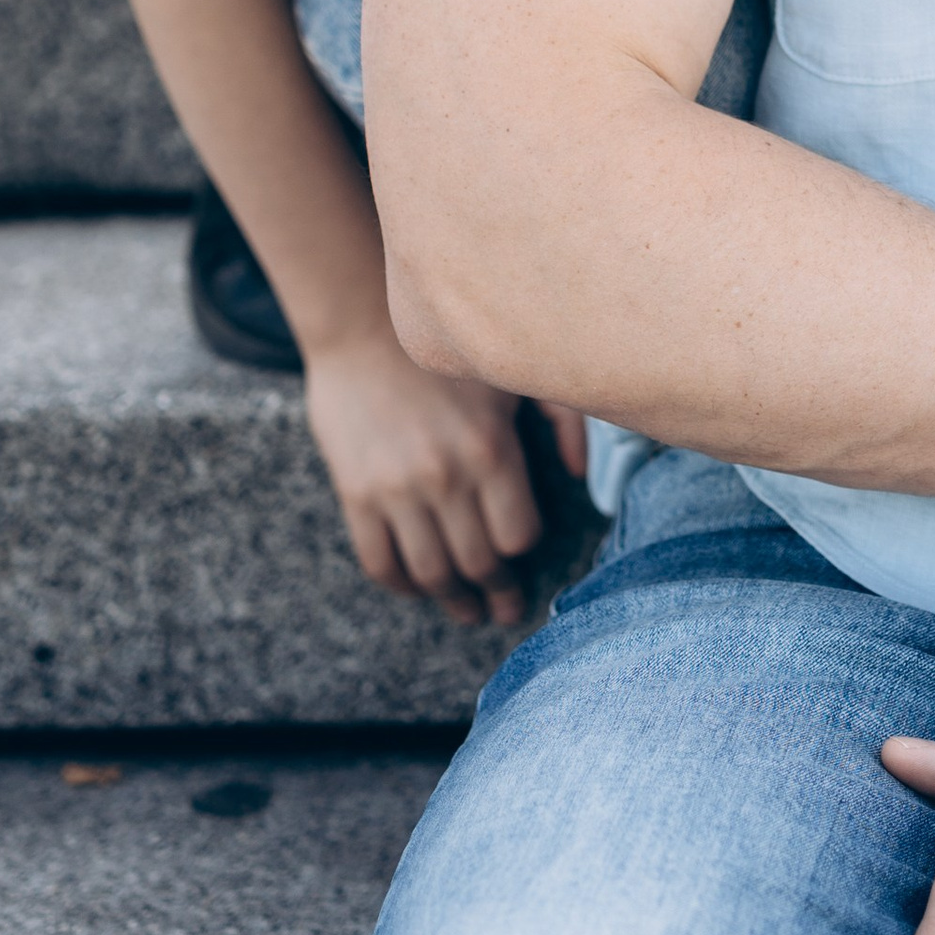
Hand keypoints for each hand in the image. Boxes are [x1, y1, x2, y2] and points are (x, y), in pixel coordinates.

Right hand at [303, 331, 587, 626]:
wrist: (360, 323)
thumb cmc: (445, 351)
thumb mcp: (513, 373)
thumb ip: (562, 419)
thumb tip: (577, 475)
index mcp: (492, 449)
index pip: (519, 535)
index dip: (525, 555)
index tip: (527, 561)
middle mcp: (447, 476)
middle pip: (479, 562)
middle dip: (497, 593)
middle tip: (505, 609)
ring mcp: (398, 489)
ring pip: (431, 572)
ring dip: (451, 600)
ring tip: (466, 610)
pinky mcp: (357, 494)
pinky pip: (379, 560)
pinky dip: (399, 584)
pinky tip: (414, 587)